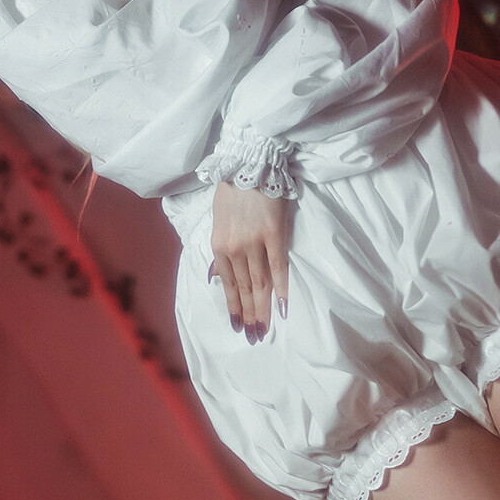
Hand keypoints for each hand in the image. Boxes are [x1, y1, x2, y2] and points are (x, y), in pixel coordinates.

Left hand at [209, 181, 288, 340]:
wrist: (249, 163)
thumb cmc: (233, 190)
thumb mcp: (217, 220)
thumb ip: (220, 248)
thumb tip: (216, 275)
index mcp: (218, 246)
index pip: (227, 285)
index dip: (234, 307)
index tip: (239, 326)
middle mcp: (235, 248)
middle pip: (244, 289)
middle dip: (249, 315)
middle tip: (254, 337)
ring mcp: (255, 242)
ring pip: (260, 283)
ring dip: (263, 309)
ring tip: (266, 329)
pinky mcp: (275, 234)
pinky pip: (279, 266)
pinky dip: (282, 287)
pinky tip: (283, 306)